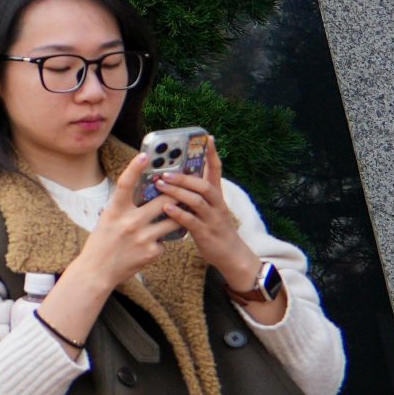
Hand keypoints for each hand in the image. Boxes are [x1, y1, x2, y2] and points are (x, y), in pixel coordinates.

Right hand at [73, 168, 190, 290]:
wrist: (98, 272)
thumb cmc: (102, 242)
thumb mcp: (108, 220)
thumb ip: (125, 208)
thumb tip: (147, 193)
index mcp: (114, 211)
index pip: (125, 185)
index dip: (134, 168)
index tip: (145, 155)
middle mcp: (129, 222)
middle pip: (161, 201)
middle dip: (175, 192)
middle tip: (186, 184)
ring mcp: (142, 237)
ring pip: (173, 220)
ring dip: (178, 216)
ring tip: (182, 212)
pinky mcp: (152, 252)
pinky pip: (166, 241)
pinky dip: (163, 241)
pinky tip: (152, 245)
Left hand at [156, 152, 262, 292]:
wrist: (232, 256)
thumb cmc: (215, 230)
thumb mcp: (209, 209)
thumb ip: (195, 195)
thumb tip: (176, 179)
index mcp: (217, 197)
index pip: (216, 171)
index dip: (212, 154)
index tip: (207, 138)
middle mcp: (217, 205)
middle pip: (204, 185)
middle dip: (184, 176)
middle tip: (164, 171)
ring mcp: (213, 219)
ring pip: (198, 201)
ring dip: (178, 191)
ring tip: (160, 185)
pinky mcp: (207, 233)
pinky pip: (192, 221)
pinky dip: (179, 213)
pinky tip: (166, 207)